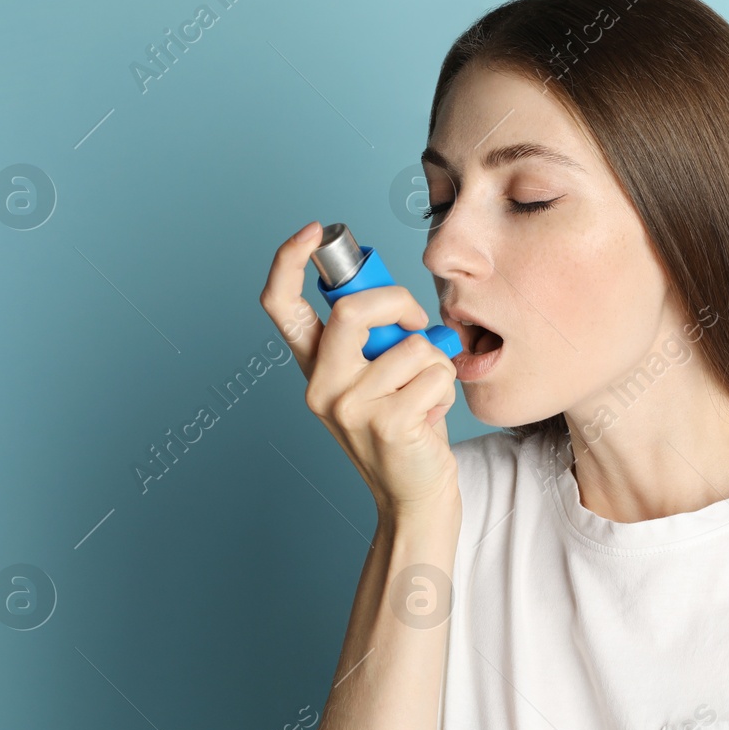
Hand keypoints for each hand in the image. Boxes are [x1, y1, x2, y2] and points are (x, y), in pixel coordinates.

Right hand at [260, 222, 460, 518]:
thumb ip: (375, 338)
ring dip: (436, 363)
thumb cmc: (406, 429)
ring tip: (426, 395)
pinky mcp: (387, 424)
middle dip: (397, 301)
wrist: (415, 497)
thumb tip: (394, 297)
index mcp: (315, 367)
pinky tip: (433, 415)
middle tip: (418, 322)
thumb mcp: (380, 378)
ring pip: (412, 346)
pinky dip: (446, 388)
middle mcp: (321, 386)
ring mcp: (350, 407)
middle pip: (351, 310)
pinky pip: (434, 374)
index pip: (282, 305)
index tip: (313, 232)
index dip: (288, 260)